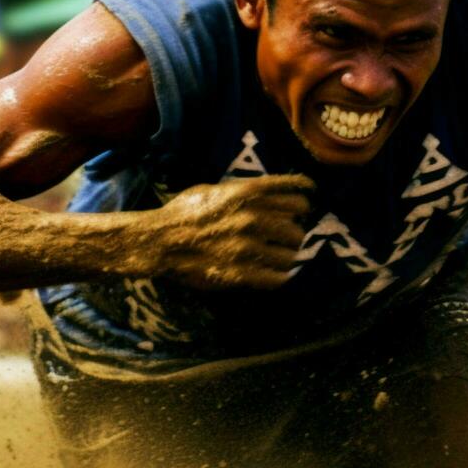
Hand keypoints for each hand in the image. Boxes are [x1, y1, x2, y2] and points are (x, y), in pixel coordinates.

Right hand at [148, 174, 313, 288]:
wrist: (159, 241)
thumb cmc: (183, 212)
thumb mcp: (213, 189)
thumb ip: (243, 190)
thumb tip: (270, 191)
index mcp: (246, 194)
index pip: (294, 193)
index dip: (304, 197)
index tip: (308, 200)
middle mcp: (252, 217)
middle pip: (297, 226)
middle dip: (293, 231)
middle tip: (286, 236)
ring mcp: (248, 247)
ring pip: (291, 254)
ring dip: (286, 256)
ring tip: (279, 257)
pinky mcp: (242, 273)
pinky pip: (278, 278)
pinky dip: (279, 277)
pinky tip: (275, 275)